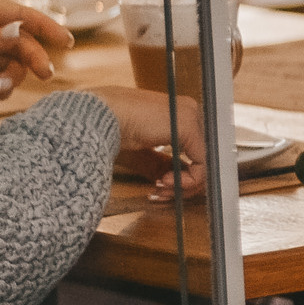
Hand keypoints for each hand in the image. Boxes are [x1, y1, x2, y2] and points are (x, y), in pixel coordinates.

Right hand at [83, 85, 209, 200]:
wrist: (97, 119)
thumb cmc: (110, 130)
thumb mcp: (143, 152)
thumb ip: (163, 163)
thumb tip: (178, 179)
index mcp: (178, 113)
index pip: (196, 150)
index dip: (183, 174)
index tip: (163, 187)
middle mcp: (189, 111)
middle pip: (203, 157)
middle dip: (184, 183)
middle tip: (163, 193)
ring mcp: (191, 116)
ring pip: (205, 162)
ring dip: (183, 184)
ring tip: (160, 188)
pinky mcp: (188, 126)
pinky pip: (202, 163)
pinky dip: (186, 181)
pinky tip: (164, 183)